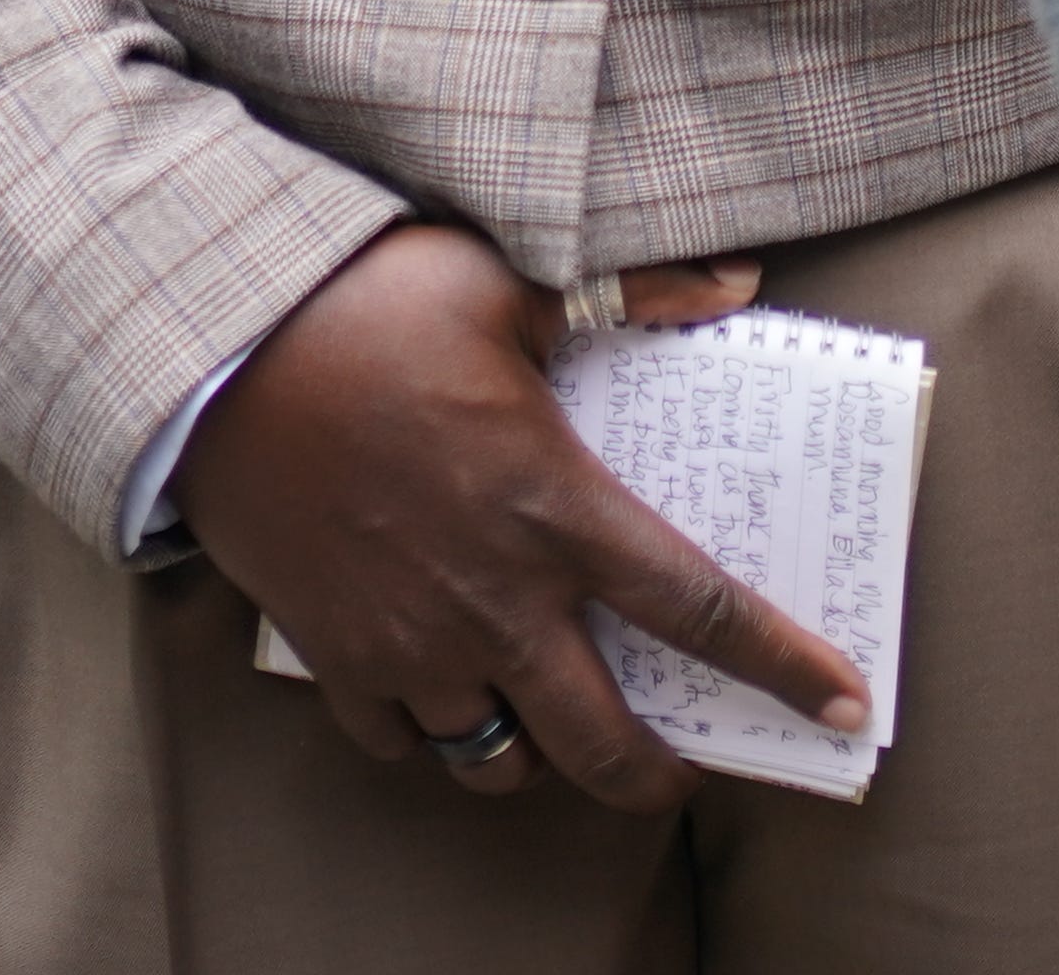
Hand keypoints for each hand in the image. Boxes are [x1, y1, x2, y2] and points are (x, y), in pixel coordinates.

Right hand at [173, 223, 867, 807]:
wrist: (214, 351)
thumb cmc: (366, 306)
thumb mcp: (506, 281)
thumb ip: (630, 295)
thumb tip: (734, 282)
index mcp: (559, 511)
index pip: (705, 614)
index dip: (786, 668)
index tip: (844, 707)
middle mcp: (498, 601)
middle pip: (603, 744)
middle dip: (655, 777)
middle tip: (679, 768)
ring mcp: (412, 642)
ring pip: (496, 761)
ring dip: (535, 756)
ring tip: (550, 725)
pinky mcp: (336, 653)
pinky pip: (397, 740)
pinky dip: (427, 733)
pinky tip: (440, 696)